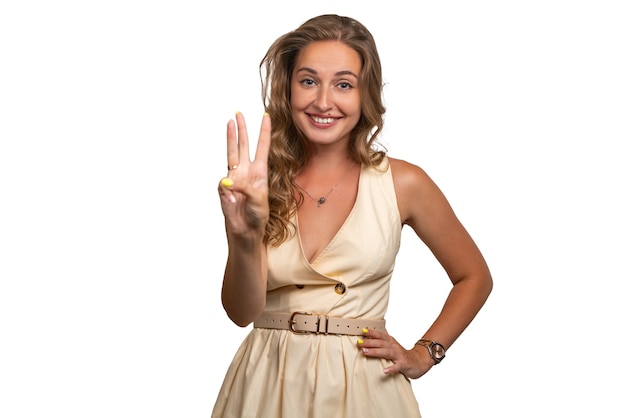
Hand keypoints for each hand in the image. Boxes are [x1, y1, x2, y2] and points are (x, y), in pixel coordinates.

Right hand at [218, 112, 271, 237]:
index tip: (266, 116)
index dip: (264, 132)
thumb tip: (227, 180)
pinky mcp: (224, 187)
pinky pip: (223, 183)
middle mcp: (247, 171)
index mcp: (260, 172)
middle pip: (243, 145)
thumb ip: (244, 187)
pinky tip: (231, 198)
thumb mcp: (258, 200)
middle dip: (242, 129)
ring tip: (230, 122)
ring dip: (230, 138)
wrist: (246, 230)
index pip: (262, 147)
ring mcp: (234, 177)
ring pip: (231, 153)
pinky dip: (227, 189)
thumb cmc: (257, 215)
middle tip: (239, 113)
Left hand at [357, 328, 434, 378]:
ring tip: (365, 352)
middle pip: (381, 343)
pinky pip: (397, 366)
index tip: (362, 330)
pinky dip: (391, 369)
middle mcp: (394, 347)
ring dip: (376, 352)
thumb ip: (382, 343)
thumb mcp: (392, 346)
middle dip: (369, 342)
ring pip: (387, 352)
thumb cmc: (402, 355)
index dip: (372, 332)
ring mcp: (399, 355)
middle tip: (359, 343)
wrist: (419, 361)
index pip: (381, 335)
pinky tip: (384, 371)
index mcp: (391, 342)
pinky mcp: (404, 365)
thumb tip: (367, 338)